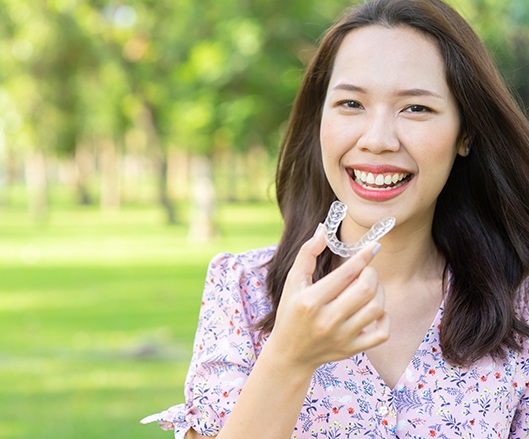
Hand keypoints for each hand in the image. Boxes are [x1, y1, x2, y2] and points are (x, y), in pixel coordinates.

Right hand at [266, 224, 389, 372]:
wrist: (290, 353)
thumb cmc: (290, 312)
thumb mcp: (292, 282)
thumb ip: (307, 253)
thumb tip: (323, 229)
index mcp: (310, 301)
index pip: (345, 274)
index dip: (363, 256)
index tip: (374, 246)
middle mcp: (327, 320)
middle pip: (366, 289)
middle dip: (371, 273)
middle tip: (366, 270)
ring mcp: (341, 337)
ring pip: (376, 308)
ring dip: (379, 291)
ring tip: (369, 287)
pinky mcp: (352, 349)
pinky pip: (382, 333)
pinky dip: (384, 317)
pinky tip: (375, 310)